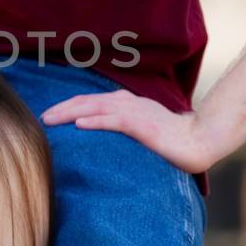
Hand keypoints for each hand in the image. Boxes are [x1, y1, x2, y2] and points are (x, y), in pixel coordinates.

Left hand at [40, 90, 223, 172]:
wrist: (203, 139)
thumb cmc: (174, 141)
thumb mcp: (144, 133)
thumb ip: (125, 132)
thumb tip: (105, 144)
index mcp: (128, 105)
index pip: (92, 102)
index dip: (70, 106)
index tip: (51, 116)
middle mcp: (130, 104)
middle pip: (89, 101)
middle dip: (63, 108)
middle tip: (42, 118)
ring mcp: (137, 113)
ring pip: (97, 108)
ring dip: (71, 112)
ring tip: (51, 120)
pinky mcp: (145, 125)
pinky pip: (116, 121)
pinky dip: (97, 120)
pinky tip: (80, 124)